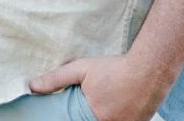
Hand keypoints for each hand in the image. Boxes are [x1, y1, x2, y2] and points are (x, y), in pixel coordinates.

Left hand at [30, 55, 168, 120]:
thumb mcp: (82, 69)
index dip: (78, 117)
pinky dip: (122, 116)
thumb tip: (32, 86)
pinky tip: (123, 104)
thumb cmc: (115, 68)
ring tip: (111, 101)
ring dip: (109, 115)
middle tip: (101, 100)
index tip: (83, 110)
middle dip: (96, 114)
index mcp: (96, 119)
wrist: (151, 67)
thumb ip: (57, 79)